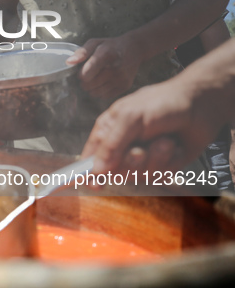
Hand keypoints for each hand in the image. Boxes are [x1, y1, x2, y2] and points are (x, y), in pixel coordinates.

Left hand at [66, 35, 142, 98]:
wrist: (134, 49)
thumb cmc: (110, 46)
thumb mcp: (95, 42)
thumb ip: (81, 52)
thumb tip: (69, 62)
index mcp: (106, 55)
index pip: (87, 72)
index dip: (81, 74)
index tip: (82, 71)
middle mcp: (115, 68)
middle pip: (89, 85)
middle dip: (85, 81)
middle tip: (89, 74)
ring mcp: (121, 78)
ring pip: (95, 92)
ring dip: (92, 87)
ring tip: (96, 77)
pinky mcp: (125, 86)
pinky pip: (104, 96)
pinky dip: (101, 91)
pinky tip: (104, 82)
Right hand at [80, 77, 220, 174]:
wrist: (200, 104)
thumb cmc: (162, 103)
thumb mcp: (130, 116)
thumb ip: (111, 144)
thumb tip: (96, 170)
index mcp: (108, 131)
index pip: (90, 156)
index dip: (87, 172)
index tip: (93, 184)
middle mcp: (123, 146)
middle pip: (114, 171)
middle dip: (130, 163)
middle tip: (139, 150)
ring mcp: (143, 157)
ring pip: (138, 175)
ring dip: (154, 159)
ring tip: (164, 141)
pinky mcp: (162, 166)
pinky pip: (159, 175)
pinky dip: (169, 161)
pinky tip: (174, 146)